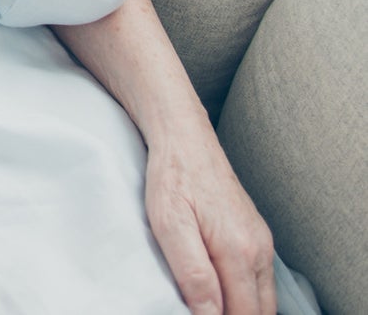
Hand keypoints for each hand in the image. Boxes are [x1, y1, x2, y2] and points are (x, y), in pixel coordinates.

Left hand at [145, 134, 274, 314]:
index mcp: (239, 251)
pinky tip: (220, 290)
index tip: (195, 314)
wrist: (184, 136)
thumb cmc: (172, 176)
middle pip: (259, 312)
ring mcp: (261, 242)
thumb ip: (193, 273)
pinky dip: (245, 294)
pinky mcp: (256, 234)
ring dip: (242, 309)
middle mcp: (259, 249)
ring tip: (208, 303)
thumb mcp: (170, 224)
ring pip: (263, 298)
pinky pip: (259, 279)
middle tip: (200, 310)